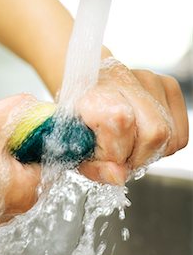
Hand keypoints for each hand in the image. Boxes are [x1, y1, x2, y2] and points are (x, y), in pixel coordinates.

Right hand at [0, 94, 39, 227]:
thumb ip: (17, 110)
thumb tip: (37, 105)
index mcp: (25, 191)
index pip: (53, 151)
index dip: (41, 127)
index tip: (24, 115)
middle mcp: (16, 205)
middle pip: (33, 158)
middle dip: (17, 136)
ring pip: (13, 163)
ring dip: (0, 146)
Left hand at [78, 58, 188, 184]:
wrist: (80, 89)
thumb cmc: (75, 118)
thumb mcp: (73, 148)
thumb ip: (93, 166)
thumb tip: (118, 177)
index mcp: (94, 89)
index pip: (121, 122)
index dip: (115, 152)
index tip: (103, 158)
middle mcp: (124, 78)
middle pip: (155, 131)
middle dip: (138, 157)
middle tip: (119, 159)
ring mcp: (148, 79)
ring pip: (170, 135)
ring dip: (150, 153)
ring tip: (127, 147)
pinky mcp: (167, 85)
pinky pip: (180, 134)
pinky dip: (164, 147)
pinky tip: (141, 139)